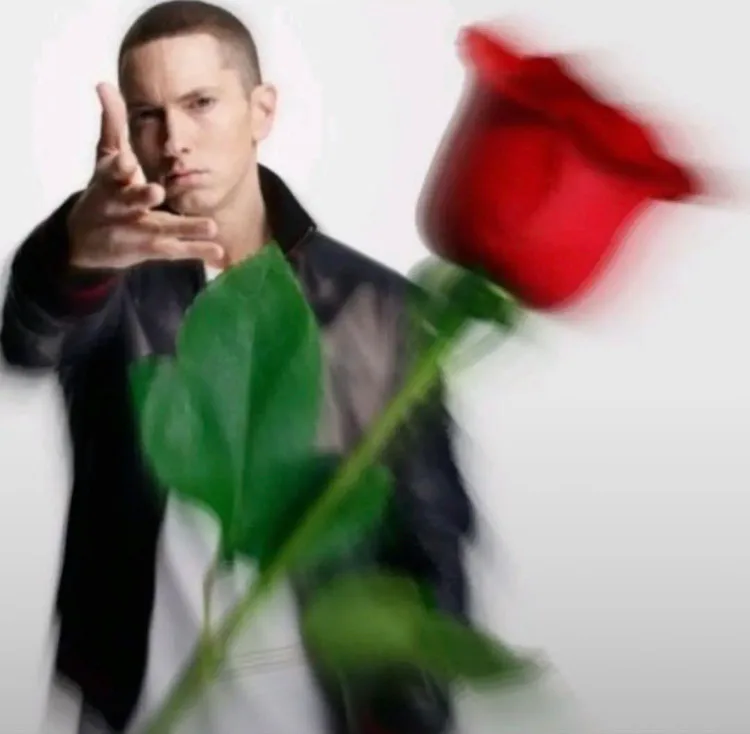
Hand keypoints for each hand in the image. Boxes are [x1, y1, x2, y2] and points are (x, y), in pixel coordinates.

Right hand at [67, 82, 223, 270]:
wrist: (88, 239)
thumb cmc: (104, 190)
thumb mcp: (106, 157)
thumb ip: (112, 123)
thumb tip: (104, 84)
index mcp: (111, 181)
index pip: (113, 171)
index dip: (120, 167)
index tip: (127, 163)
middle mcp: (122, 206)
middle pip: (132, 200)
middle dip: (141, 196)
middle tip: (156, 191)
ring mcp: (138, 229)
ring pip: (162, 227)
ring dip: (185, 227)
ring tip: (211, 226)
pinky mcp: (152, 249)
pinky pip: (177, 250)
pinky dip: (197, 251)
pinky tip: (219, 252)